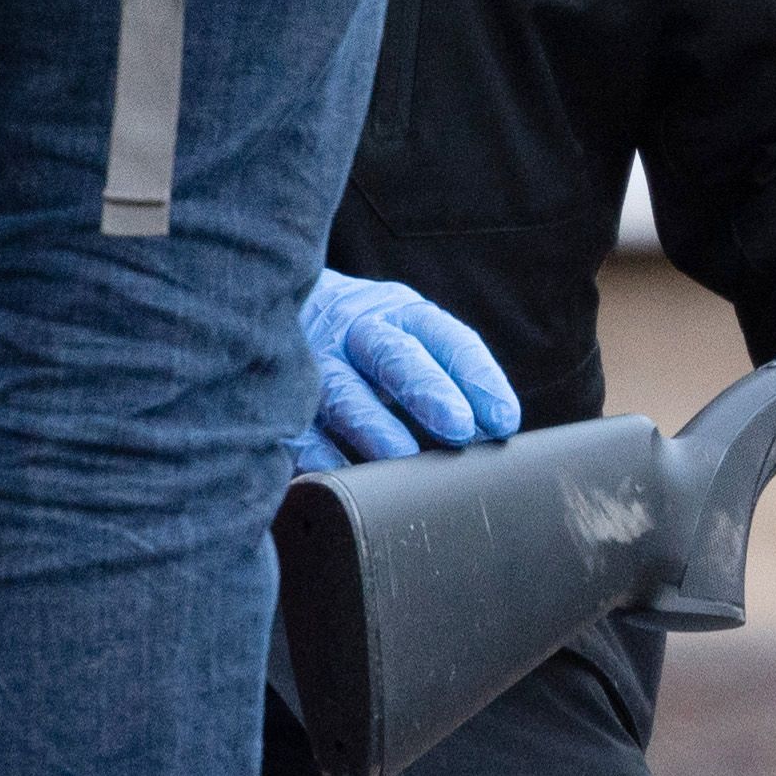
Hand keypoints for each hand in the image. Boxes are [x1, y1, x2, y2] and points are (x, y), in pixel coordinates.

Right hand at [289, 270, 521, 472]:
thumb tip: (493, 432)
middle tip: (460, 428)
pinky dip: (317, 450)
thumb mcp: (408, 343)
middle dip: (428, 390)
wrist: (272, 304)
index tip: (503, 420)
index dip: (476, 376)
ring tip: (401, 456)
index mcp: (400, 315)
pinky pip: (297, 424)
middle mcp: (357, 331)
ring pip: (342, 389)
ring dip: (373, 424)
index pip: (446, 338)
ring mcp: (314, 360)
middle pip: (393, 354)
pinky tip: (339, 471)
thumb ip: (448, 380)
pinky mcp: (281, 396)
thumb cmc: (365, 344)